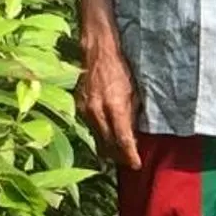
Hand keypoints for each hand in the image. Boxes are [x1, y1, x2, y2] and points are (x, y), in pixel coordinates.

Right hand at [76, 27, 142, 172]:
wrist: (98, 51)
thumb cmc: (121, 68)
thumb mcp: (134, 91)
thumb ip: (133, 114)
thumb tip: (134, 133)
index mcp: (115, 106)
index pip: (123, 140)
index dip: (130, 155)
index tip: (136, 164)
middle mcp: (98, 111)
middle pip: (108, 144)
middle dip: (119, 156)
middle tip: (129, 162)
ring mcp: (86, 109)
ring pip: (97, 138)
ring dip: (108, 148)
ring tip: (119, 154)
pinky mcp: (79, 106)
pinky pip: (90, 127)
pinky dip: (100, 134)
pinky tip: (107, 137)